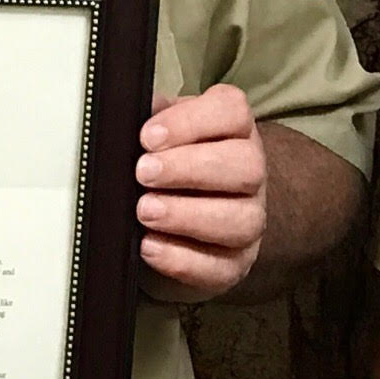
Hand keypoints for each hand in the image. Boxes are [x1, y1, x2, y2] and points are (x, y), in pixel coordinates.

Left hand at [136, 86, 267, 298]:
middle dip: (189, 169)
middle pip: (245, 166)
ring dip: (187, 215)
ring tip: (145, 211)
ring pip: (241, 220)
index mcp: (235, 130)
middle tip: (144, 173)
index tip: (148, 136)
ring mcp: (249, 220)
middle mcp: (251, 173)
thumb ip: (151, 119)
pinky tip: (149, 246)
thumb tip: (128, 111)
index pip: (231, 112)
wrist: (186, 221)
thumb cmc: (171, 168)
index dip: (190, 122)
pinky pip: (220, 267)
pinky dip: (181, 259)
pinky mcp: (235, 264)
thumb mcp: (162, 134)